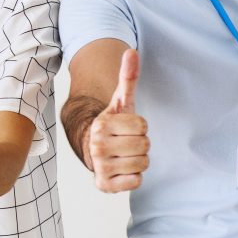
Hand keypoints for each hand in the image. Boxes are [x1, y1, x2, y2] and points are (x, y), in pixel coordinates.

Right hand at [87, 49, 148, 192]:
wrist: (93, 150)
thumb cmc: (113, 125)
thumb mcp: (121, 101)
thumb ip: (128, 77)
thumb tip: (132, 51)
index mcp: (102, 124)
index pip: (143, 126)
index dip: (140, 127)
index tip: (126, 128)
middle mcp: (97, 145)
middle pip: (144, 145)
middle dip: (140, 144)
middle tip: (126, 143)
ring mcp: (100, 166)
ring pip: (142, 164)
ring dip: (138, 161)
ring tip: (124, 155)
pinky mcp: (105, 185)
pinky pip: (136, 182)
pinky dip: (133, 177)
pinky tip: (122, 170)